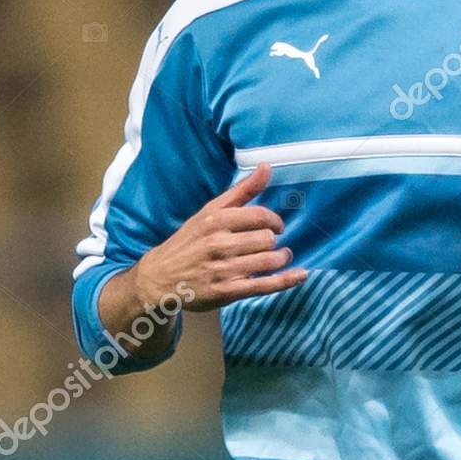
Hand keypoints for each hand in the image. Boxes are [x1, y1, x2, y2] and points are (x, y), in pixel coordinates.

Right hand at [101, 163, 306, 329]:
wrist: (160, 278)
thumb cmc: (189, 242)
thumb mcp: (209, 212)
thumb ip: (241, 191)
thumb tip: (266, 167)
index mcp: (215, 220)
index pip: (260, 216)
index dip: (274, 221)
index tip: (276, 226)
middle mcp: (219, 243)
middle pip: (266, 239)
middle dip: (272, 242)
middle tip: (268, 244)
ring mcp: (223, 269)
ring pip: (268, 261)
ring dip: (280, 258)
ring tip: (280, 257)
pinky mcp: (227, 292)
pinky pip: (265, 285)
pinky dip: (287, 280)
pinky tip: (300, 275)